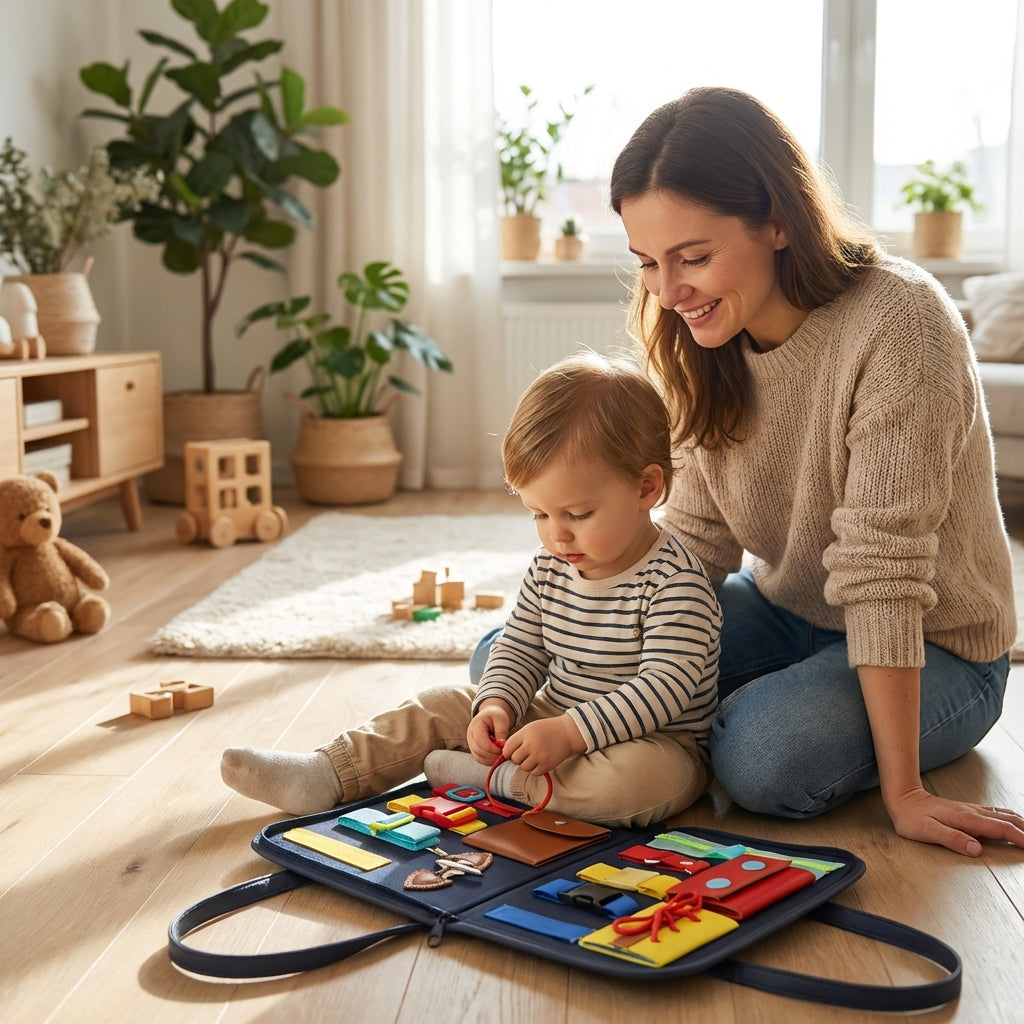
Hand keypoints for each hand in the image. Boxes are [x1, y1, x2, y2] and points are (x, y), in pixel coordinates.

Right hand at [467, 700, 512, 764]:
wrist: (491, 715)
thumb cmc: (496, 716)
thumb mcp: (501, 719)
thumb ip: (501, 732)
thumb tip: (501, 746)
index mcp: (475, 726)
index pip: (480, 741)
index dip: (492, 748)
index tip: (503, 749)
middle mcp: (470, 736)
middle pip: (478, 751)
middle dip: (492, 755)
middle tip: (504, 754)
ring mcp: (471, 744)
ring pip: (479, 757)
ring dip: (491, 759)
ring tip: (501, 755)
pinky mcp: (475, 750)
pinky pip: (480, 759)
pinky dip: (489, 761)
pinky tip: (498, 757)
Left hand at [500, 716, 585, 775]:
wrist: (567, 733)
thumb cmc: (547, 730)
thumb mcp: (530, 728)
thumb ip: (517, 739)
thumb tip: (505, 754)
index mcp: (525, 734)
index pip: (507, 749)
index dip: (508, 752)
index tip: (512, 752)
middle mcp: (531, 745)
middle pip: (514, 759)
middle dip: (518, 758)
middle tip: (525, 754)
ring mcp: (539, 756)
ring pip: (523, 767)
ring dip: (526, 764)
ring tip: (533, 757)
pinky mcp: (547, 765)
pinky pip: (534, 773)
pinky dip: (535, 769)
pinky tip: (540, 761)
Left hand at [885, 786, 1023, 855]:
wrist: (902, 798)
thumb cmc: (911, 818)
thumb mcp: (927, 831)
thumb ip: (952, 839)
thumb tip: (977, 849)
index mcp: (967, 820)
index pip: (1002, 829)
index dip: (1022, 839)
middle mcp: (973, 813)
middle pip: (1009, 821)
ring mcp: (972, 810)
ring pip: (1005, 815)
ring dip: (1023, 823)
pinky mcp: (968, 811)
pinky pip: (996, 813)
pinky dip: (1011, 818)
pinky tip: (1014, 822)